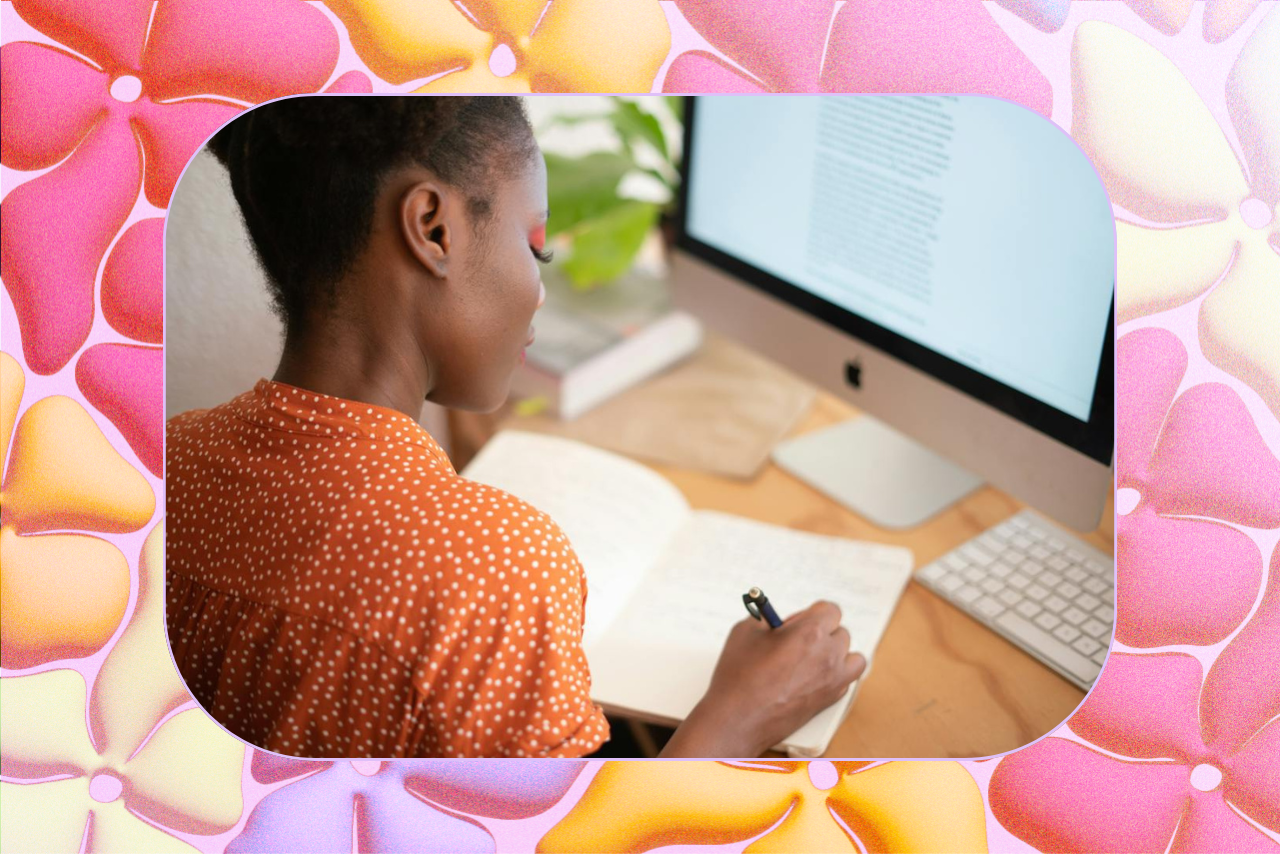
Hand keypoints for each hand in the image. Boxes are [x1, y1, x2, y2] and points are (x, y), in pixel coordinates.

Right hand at [660, 601, 866, 756]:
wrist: (738, 720)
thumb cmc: (739, 677)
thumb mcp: (745, 631)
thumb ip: (766, 619)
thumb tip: (775, 619)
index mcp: (810, 632)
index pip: (831, 610)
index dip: (813, 613)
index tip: (798, 621)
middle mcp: (828, 655)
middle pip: (841, 633)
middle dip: (821, 633)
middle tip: (796, 640)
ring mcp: (833, 680)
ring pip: (853, 657)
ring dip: (838, 654)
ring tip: (814, 658)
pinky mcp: (830, 700)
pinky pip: (847, 680)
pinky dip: (836, 675)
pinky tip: (814, 676)